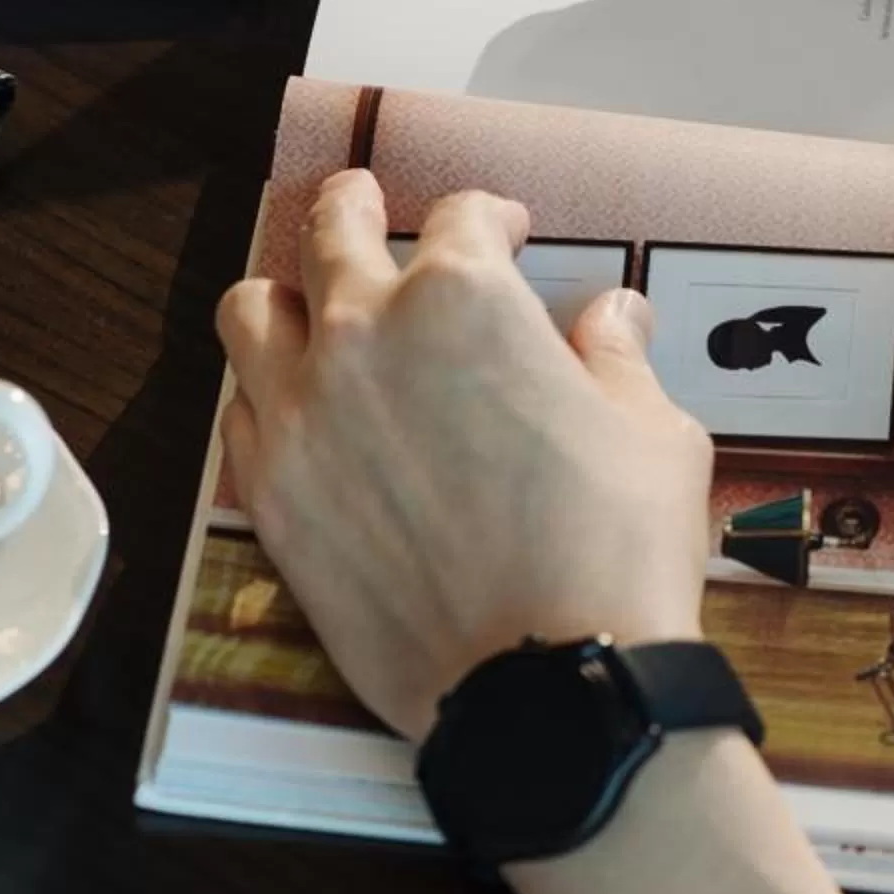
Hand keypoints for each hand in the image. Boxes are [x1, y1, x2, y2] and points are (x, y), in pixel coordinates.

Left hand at [214, 172, 714, 741]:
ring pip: (252, 310)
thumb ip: (617, 360)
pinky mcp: (271, 492)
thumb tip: (610, 320)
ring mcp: (303, 412)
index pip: (462, 218)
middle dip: (357, 206)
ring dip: (287, 295)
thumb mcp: (652, 435)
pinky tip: (299, 410)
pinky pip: (240, 412)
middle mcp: (365, 333)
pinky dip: (266, 395)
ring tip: (309, 303)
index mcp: (464, 297)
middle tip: (368, 205)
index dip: (490, 219)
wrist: (549, 687)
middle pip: (334, 229)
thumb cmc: (613, 555)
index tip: (506, 234)